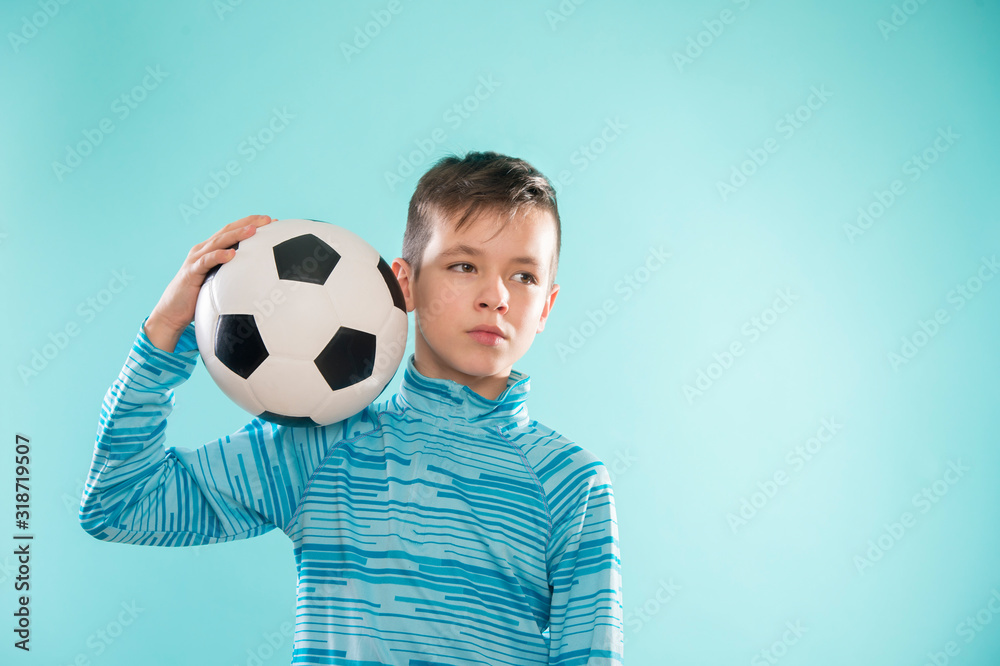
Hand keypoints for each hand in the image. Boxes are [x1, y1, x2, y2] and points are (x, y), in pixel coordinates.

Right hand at [144, 215, 274, 351]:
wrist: (172, 313)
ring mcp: (196, 259)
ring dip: (236, 234)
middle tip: (269, 220)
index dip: (252, 224)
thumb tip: (262, 281)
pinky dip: (218, 256)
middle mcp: (204, 250)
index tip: (274, 222)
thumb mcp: (221, 285)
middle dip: (249, 223)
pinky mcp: (191, 272)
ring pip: (218, 241)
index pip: (234, 231)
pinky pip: (206, 262)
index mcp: (212, 250)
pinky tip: (232, 254)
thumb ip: (236, 277)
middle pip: (228, 230)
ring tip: (253, 230)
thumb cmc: (198, 299)